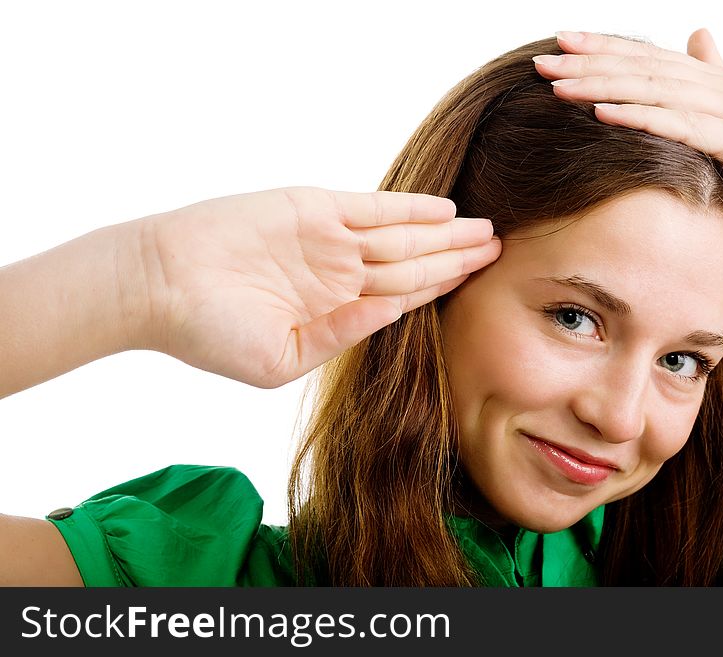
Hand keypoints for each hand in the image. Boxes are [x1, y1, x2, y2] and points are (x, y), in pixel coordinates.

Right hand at [138, 187, 499, 386]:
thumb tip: (391, 315)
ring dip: (445, 233)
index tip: (479, 286)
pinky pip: (370, 207)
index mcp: (335, 312)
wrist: (157, 286)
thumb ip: (338, 338)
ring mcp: (328, 240)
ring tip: (487, 231)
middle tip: (500, 249)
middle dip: (457, 258)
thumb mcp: (279, 359)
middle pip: (413, 263)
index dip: (442, 290)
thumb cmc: (208, 333)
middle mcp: (339, 274)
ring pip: (402, 234)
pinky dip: (407, 207)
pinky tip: (444, 209)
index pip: (403, 297)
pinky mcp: (311, 209)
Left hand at [533, 29, 722, 254]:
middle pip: (644, 68)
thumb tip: (697, 39)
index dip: (603, 47)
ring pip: (656, 91)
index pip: (648, 58)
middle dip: (590, 64)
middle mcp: (721, 86)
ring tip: (560, 85)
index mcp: (713, 80)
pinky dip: (640, 117)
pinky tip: (603, 113)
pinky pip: (680, 126)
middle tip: (543, 62)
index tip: (559, 43)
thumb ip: (711, 80)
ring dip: (604, 86)